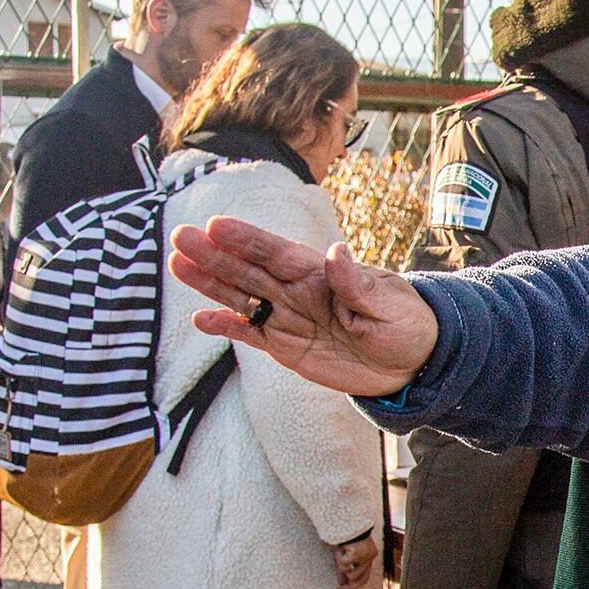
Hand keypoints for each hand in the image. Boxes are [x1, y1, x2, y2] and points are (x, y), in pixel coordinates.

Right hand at [170, 216, 439, 398]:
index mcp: (320, 274)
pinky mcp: (286, 346)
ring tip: (177, 264)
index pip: (277, 253)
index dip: (247, 239)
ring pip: (242, 297)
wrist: (411, 363)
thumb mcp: (388, 303)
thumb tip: (336, 251)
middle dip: (214, 255)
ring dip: (210, 283)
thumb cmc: (405, 323)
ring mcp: (288, 317)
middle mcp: (297, 291)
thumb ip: (357, 282)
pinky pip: (251, 334)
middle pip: (249, 270)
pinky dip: (227, 327)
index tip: (216, 225)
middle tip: (180, 237)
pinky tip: (201, 318)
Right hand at [331, 533, 379, 588]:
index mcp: (369, 558)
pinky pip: (345, 565)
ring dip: (341, 566)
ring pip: (352, 574)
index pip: (365, 578)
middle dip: (349, 586)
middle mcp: (370, 558)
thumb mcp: (344, 556)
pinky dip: (339, 558)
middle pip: (361, 580)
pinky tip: (339, 550)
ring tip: (339, 554)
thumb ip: (344, 570)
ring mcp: (366, 556)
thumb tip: (341, 584)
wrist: (346, 523)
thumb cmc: (345, 538)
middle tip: (338, 588)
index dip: (354, 586)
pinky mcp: (358, 554)